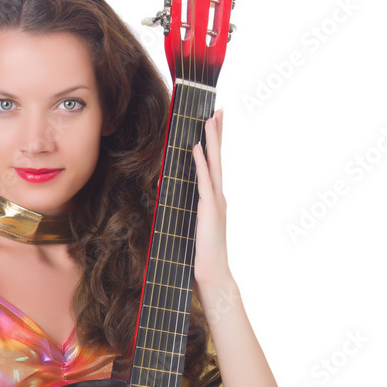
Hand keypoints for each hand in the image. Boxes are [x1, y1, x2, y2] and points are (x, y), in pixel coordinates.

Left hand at [192, 110, 231, 293]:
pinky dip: (201, 163)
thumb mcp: (191, 229)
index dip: (215, 144)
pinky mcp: (208, 210)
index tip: (214, 123)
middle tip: (218, 111)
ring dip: (212, 141)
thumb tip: (168, 197)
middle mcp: (218, 197)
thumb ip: (186, 212)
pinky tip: (197, 147)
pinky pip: (204, 181)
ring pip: (214, 164)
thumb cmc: (200, 256)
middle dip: (218, 134)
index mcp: (214, 201)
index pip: (214, 166)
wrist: (212, 275)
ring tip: (209, 119)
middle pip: (218, 159)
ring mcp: (215, 202)